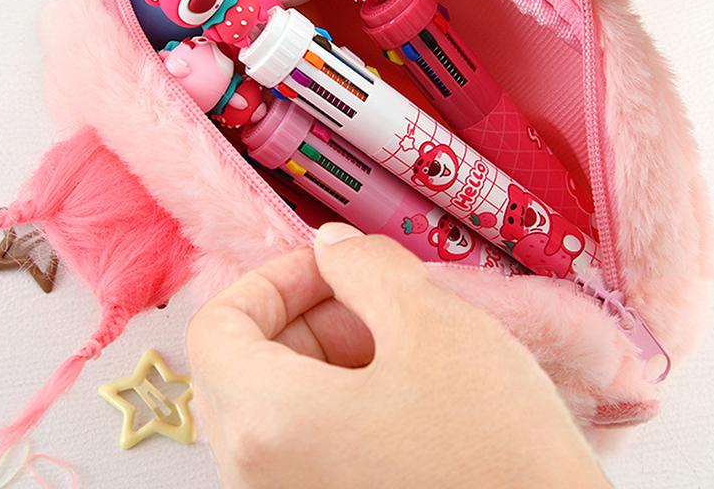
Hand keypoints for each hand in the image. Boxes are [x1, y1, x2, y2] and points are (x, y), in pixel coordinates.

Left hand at [187, 224, 608, 488]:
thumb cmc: (498, 454)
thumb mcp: (432, 323)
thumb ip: (365, 265)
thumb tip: (332, 247)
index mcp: (268, 424)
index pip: (216, 327)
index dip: (271, 279)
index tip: (328, 267)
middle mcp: (259, 479)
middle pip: (241, 367)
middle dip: (303, 316)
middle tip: (370, 303)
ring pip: (274, 408)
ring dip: (325, 359)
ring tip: (399, 347)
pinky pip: (303, 449)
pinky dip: (338, 405)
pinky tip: (404, 393)